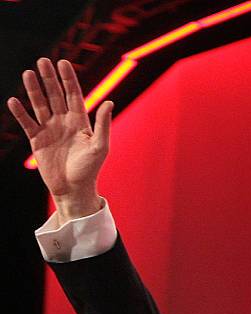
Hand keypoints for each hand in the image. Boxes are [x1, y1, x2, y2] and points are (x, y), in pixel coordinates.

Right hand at [7, 57, 112, 223]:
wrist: (73, 189)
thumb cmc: (90, 170)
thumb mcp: (100, 147)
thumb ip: (103, 124)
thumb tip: (109, 102)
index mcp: (80, 122)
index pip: (73, 95)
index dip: (68, 79)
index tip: (63, 63)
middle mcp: (63, 122)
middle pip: (55, 95)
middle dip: (49, 79)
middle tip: (43, 61)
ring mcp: (49, 130)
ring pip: (40, 105)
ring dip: (34, 90)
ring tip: (27, 73)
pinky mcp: (37, 141)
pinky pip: (27, 123)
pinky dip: (20, 113)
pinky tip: (14, 101)